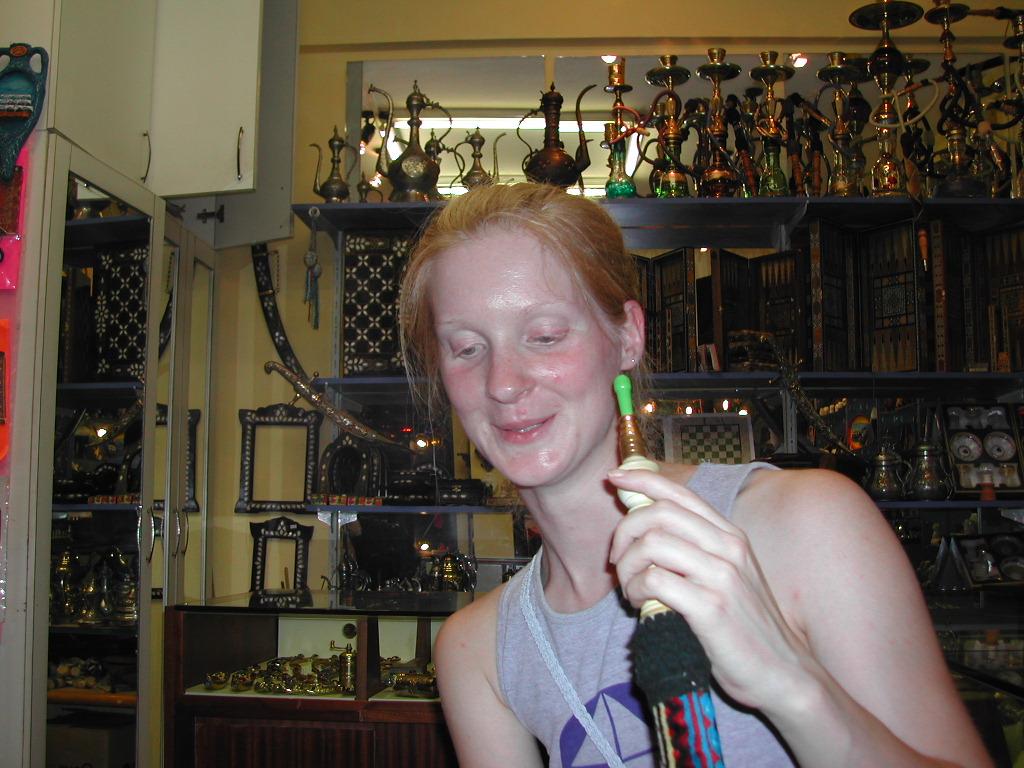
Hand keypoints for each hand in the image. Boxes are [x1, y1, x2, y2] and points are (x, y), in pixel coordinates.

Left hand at [607, 468, 815, 712]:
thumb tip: (644, 527)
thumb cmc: (745, 627)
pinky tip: (641, 604)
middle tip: (618, 561)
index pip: (681, 493)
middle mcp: (728, 548)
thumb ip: (694, 550)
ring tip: (632, 589)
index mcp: (730, 536)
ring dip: (628, 566)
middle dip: (625, 532)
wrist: (783, 673)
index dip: (642, 479)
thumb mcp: (727, 576)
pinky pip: (655, 580)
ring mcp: (722, 576)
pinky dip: (637, 589)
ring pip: (652, 544)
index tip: (615, 478)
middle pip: (659, 514)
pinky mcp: (711, 607)